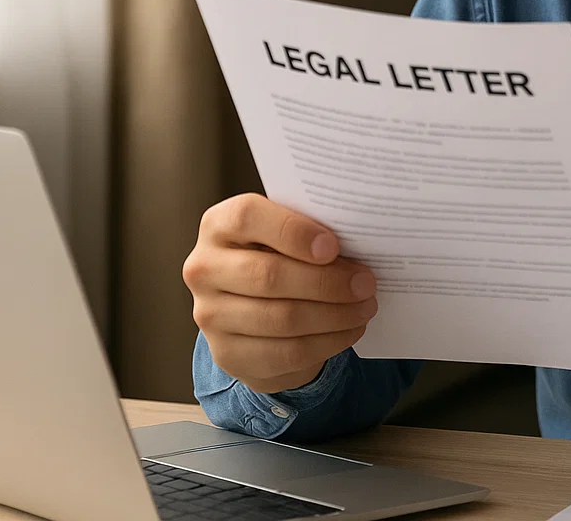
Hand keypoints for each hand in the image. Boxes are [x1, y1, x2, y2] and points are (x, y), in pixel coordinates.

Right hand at [182, 193, 377, 393]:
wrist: (254, 309)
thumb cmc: (280, 256)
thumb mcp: (288, 235)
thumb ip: (311, 229)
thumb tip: (360, 240)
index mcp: (219, 225)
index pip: (247, 217)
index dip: (293, 231)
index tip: (333, 246)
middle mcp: (204, 268)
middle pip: (269, 275)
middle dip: (327, 282)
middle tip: (366, 283)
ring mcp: (210, 315)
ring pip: (281, 318)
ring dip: (335, 314)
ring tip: (366, 306)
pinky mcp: (228, 354)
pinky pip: (287, 352)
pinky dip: (328, 341)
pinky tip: (352, 329)